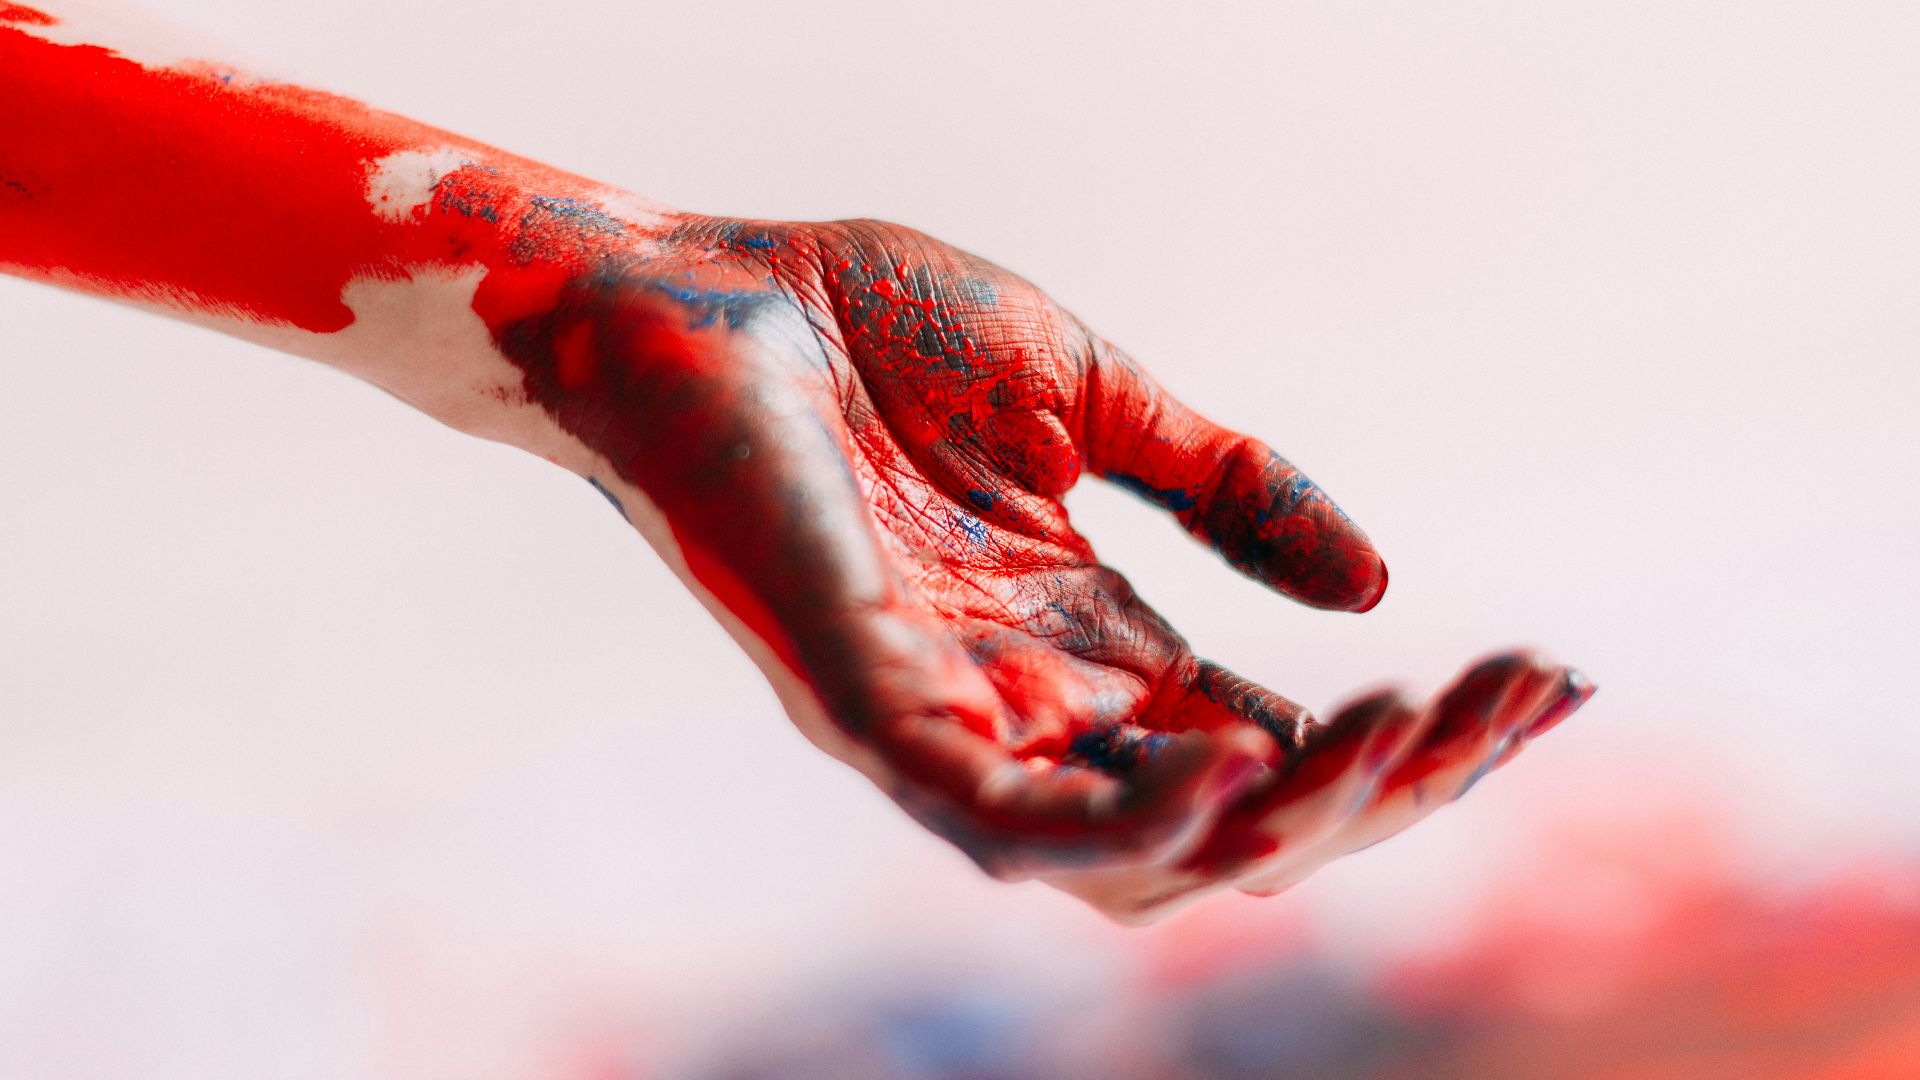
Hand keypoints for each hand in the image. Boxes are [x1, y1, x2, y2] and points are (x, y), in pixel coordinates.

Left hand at [487, 216, 1591, 921]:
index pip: (1277, 743)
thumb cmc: (869, 334)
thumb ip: (1224, 486)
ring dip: (1280, 820)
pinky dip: (1114, 824)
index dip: (1417, 738)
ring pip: (1137, 861)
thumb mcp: (1092, 397)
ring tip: (1394, 736)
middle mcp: (1034, 709)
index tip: (1549, 681)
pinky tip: (1222, 777)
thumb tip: (1378, 578)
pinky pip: (995, 821)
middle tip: (1498, 699)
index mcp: (1092, 644)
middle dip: (1386, 788)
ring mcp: (948, 722)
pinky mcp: (861, 707)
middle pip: (1237, 826)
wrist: (698, 288)